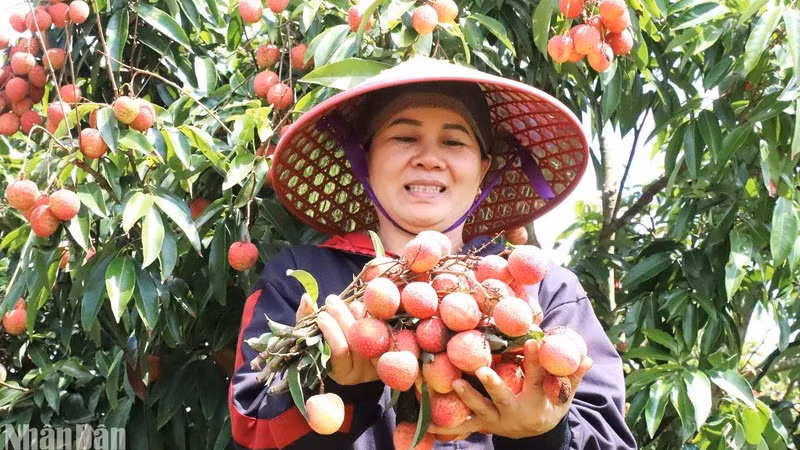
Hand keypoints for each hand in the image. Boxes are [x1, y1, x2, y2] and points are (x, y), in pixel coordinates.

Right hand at [297, 294, 378, 385]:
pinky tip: (367, 307)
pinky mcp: (389, 353)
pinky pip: (385, 334)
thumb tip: (306, 298)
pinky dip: (376, 319)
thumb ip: (306, 319)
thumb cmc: (329, 343)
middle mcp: (360, 372)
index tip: (321, 314)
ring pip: (371, 335)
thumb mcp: (315, 335)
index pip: (339, 351)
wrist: (357, 355)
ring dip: (360, 316)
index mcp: (340, 371)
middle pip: (356, 341)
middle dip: (343, 318)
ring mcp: (378, 363)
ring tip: (350, 303)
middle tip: (332, 302)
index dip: (331, 332)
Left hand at [427, 339, 591, 439]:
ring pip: (480, 410)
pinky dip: (444, 428)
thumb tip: (585, 357)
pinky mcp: (483, 426)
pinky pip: (463, 427)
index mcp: (536, 401)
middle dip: (492, 385)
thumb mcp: (564, 395)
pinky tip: (427, 424)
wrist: (537, 436)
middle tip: (482, 370)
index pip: (535, 378)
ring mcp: (497, 421)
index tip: (531, 341)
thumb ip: (572, 376)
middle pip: (503, 398)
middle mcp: (514, 413)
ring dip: (467, 398)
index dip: (534, 360)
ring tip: (456, 384)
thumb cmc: (549, 405)